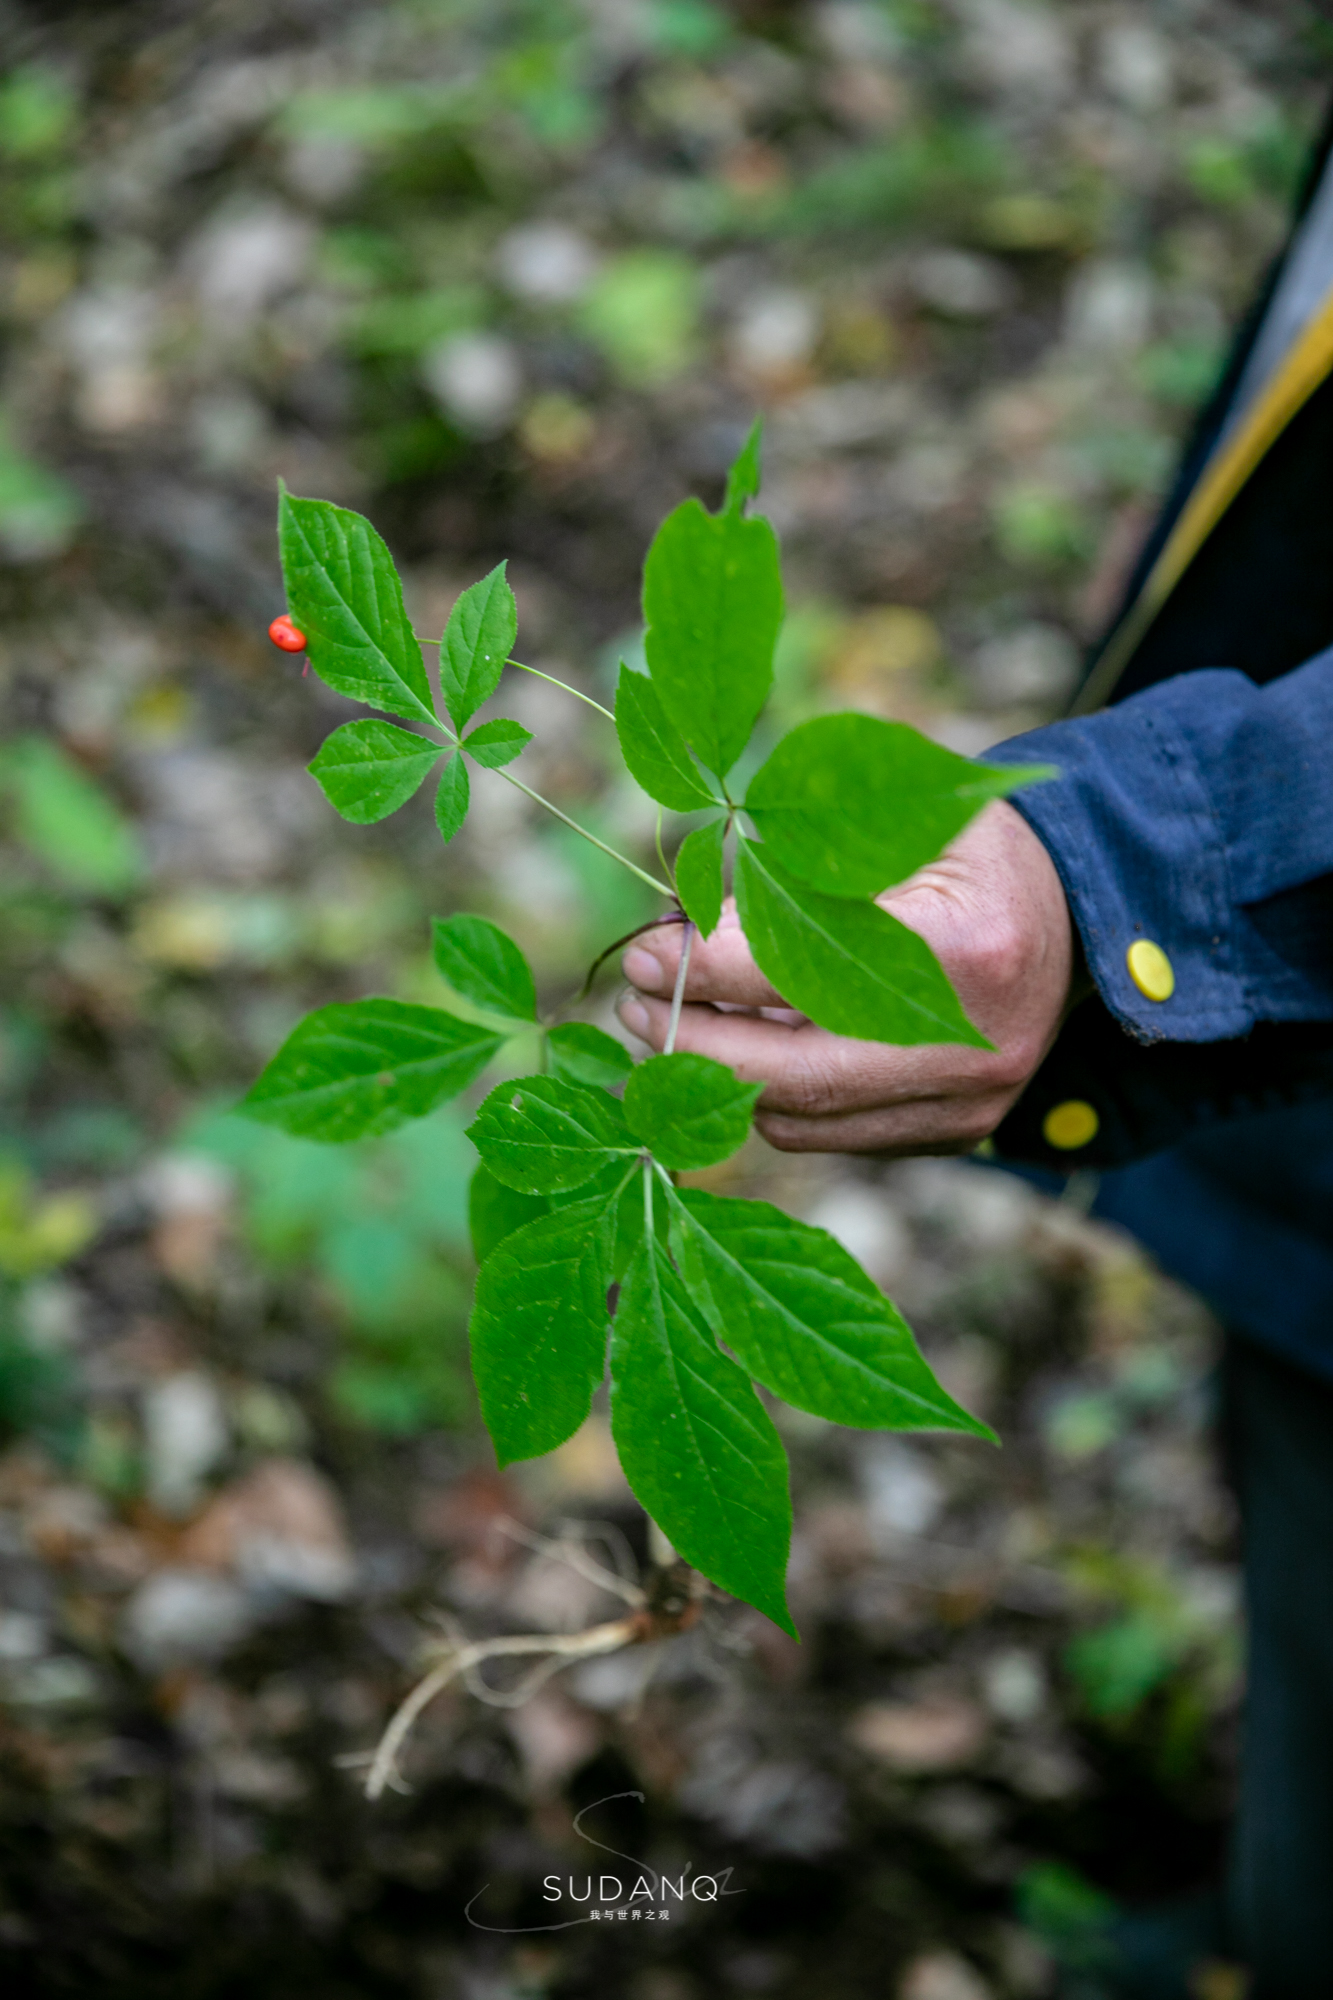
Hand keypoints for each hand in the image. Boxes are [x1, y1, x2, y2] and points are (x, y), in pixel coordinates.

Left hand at [616, 800, 1074, 1155]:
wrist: (1080, 912)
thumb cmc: (974, 850)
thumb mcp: (899, 822)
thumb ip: (797, 866)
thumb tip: (679, 918)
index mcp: (968, 949)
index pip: (803, 976)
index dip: (706, 970)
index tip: (642, 951)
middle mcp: (974, 1046)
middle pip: (796, 1076)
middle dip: (691, 1046)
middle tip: (630, 1005)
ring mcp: (969, 1105)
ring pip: (804, 1120)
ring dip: (717, 1080)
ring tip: (666, 1024)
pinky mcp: (955, 1135)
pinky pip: (832, 1135)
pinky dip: (767, 1098)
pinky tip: (729, 1050)